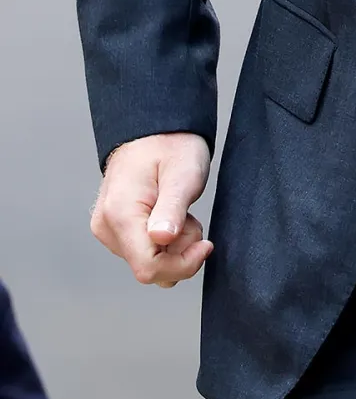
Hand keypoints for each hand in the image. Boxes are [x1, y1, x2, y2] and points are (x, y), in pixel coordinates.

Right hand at [91, 132, 212, 286]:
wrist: (156, 130)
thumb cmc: (172, 146)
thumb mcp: (183, 173)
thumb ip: (172, 208)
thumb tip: (162, 238)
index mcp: (120, 213)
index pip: (148, 267)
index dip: (182, 264)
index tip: (206, 244)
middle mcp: (107, 227)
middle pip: (149, 268)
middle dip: (179, 251)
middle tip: (190, 217)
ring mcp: (108, 229)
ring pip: (148, 262)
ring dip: (173, 246)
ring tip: (180, 212)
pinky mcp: (114, 230)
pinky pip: (143, 251)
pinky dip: (163, 241)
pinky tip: (169, 216)